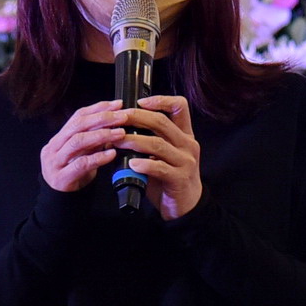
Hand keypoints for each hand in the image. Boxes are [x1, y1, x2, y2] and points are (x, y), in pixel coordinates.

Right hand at [41, 99, 128, 192]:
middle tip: (122, 117)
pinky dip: (98, 157)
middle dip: (102, 118)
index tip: (117, 104)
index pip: (78, 116)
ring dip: (102, 135)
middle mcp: (54, 147)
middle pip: (78, 125)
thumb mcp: (82, 154)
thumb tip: (115, 123)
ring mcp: (55, 162)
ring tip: (120, 133)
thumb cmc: (73, 175)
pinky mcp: (61, 177)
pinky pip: (81, 164)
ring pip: (78, 142)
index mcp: (59, 138)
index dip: (98, 108)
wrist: (59, 202)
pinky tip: (112, 154)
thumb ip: (93, 140)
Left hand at [119, 95, 202, 219]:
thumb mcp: (163, 155)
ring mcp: (185, 161)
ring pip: (158, 144)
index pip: (180, 107)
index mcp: (185, 135)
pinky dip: (144, 164)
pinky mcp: (179, 178)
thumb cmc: (169, 178)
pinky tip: (132, 164)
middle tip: (118, 119)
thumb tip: (117, 132)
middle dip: (137, 118)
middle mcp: (188, 145)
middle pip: (162, 122)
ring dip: (134, 141)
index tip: (140, 102)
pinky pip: (159, 168)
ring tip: (118, 141)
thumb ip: (148, 141)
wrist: (185, 205)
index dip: (161, 100)